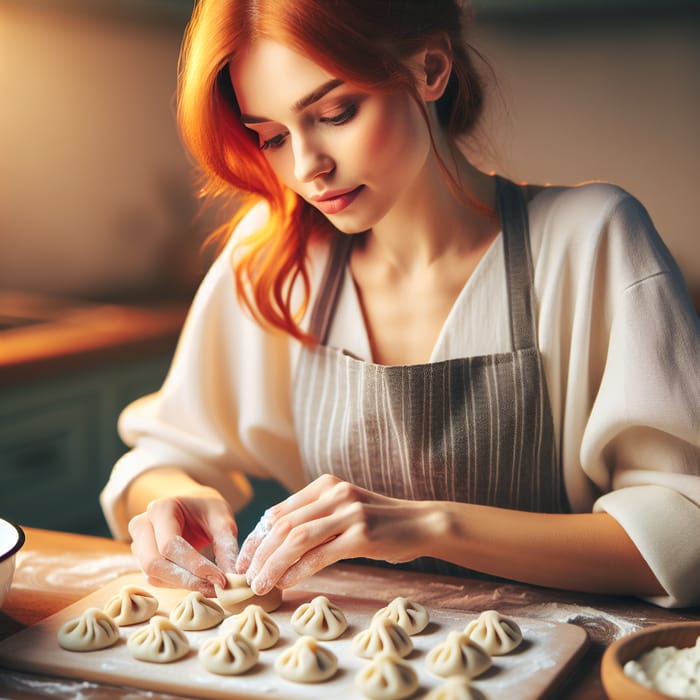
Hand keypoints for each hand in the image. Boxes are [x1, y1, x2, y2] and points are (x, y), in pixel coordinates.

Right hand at [128, 484, 238, 596]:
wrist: (193, 507)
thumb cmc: (207, 509)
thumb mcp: (222, 518)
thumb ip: (226, 545)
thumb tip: (234, 577)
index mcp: (161, 509)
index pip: (170, 544)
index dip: (194, 565)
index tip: (220, 579)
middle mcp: (142, 525)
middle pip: (154, 563)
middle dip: (186, 580)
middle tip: (216, 588)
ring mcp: (138, 544)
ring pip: (153, 575)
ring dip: (183, 585)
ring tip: (212, 586)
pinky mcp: (141, 559)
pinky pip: (156, 579)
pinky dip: (179, 585)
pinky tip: (199, 582)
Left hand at [236, 474, 435, 594]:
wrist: (421, 523)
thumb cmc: (379, 521)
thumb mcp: (344, 509)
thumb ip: (315, 518)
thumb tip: (275, 544)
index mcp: (326, 484)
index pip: (280, 510)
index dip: (258, 536)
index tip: (245, 559)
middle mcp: (335, 493)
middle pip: (283, 524)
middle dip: (260, 552)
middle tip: (246, 575)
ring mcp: (349, 512)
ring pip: (296, 538)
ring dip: (273, 564)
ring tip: (260, 584)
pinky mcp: (361, 534)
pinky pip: (320, 554)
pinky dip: (298, 570)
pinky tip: (286, 583)